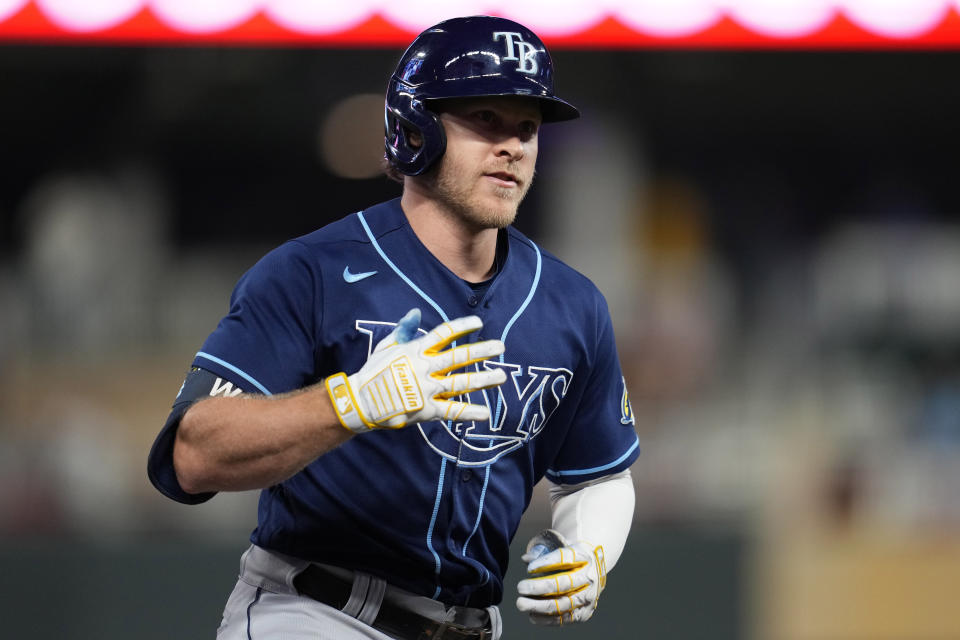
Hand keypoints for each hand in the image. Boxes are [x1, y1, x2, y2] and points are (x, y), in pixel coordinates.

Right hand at [325, 309, 505, 433]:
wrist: (361, 402)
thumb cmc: (373, 372)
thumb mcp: (387, 347)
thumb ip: (404, 330)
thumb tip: (415, 312)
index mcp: (415, 350)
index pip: (443, 334)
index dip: (462, 327)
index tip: (478, 323)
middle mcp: (424, 368)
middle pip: (458, 357)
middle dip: (481, 351)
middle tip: (501, 346)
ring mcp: (426, 389)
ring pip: (460, 383)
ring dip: (483, 379)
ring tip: (501, 376)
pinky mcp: (426, 410)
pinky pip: (451, 411)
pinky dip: (469, 413)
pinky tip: (486, 413)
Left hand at [516, 529, 607, 624]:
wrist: (596, 572)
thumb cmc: (575, 560)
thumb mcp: (565, 549)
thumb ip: (545, 554)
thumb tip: (525, 558)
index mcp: (584, 557)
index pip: (565, 559)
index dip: (547, 563)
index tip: (529, 568)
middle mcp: (588, 577)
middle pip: (564, 584)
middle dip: (539, 587)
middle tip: (521, 587)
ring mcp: (588, 597)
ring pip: (563, 604)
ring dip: (540, 606)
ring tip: (522, 603)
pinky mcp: (584, 612)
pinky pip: (565, 618)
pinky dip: (547, 619)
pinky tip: (532, 615)